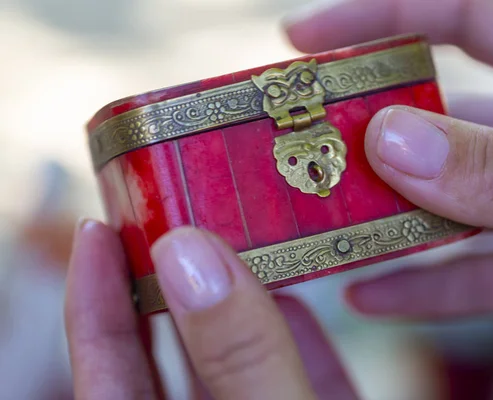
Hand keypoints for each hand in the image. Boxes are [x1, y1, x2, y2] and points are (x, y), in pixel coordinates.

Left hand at [65, 221, 358, 398]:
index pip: (106, 368)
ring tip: (239, 236)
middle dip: (172, 279)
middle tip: (173, 213)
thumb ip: (242, 360)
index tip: (98, 227)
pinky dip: (299, 336)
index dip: (94, 297)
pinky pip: (294, 375)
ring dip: (240, 299)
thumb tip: (191, 258)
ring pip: (235, 359)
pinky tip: (302, 295)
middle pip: (171, 351)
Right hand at [285, 0, 492, 334]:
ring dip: (389, 216)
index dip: (385, 12)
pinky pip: (475, 275)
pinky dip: (425, 289)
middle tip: (309, 146)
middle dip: (371, 126)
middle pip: (444, 113)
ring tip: (326, 227)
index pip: (468, 16)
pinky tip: (370, 298)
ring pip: (451, 200)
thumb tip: (395, 140)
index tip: (308, 34)